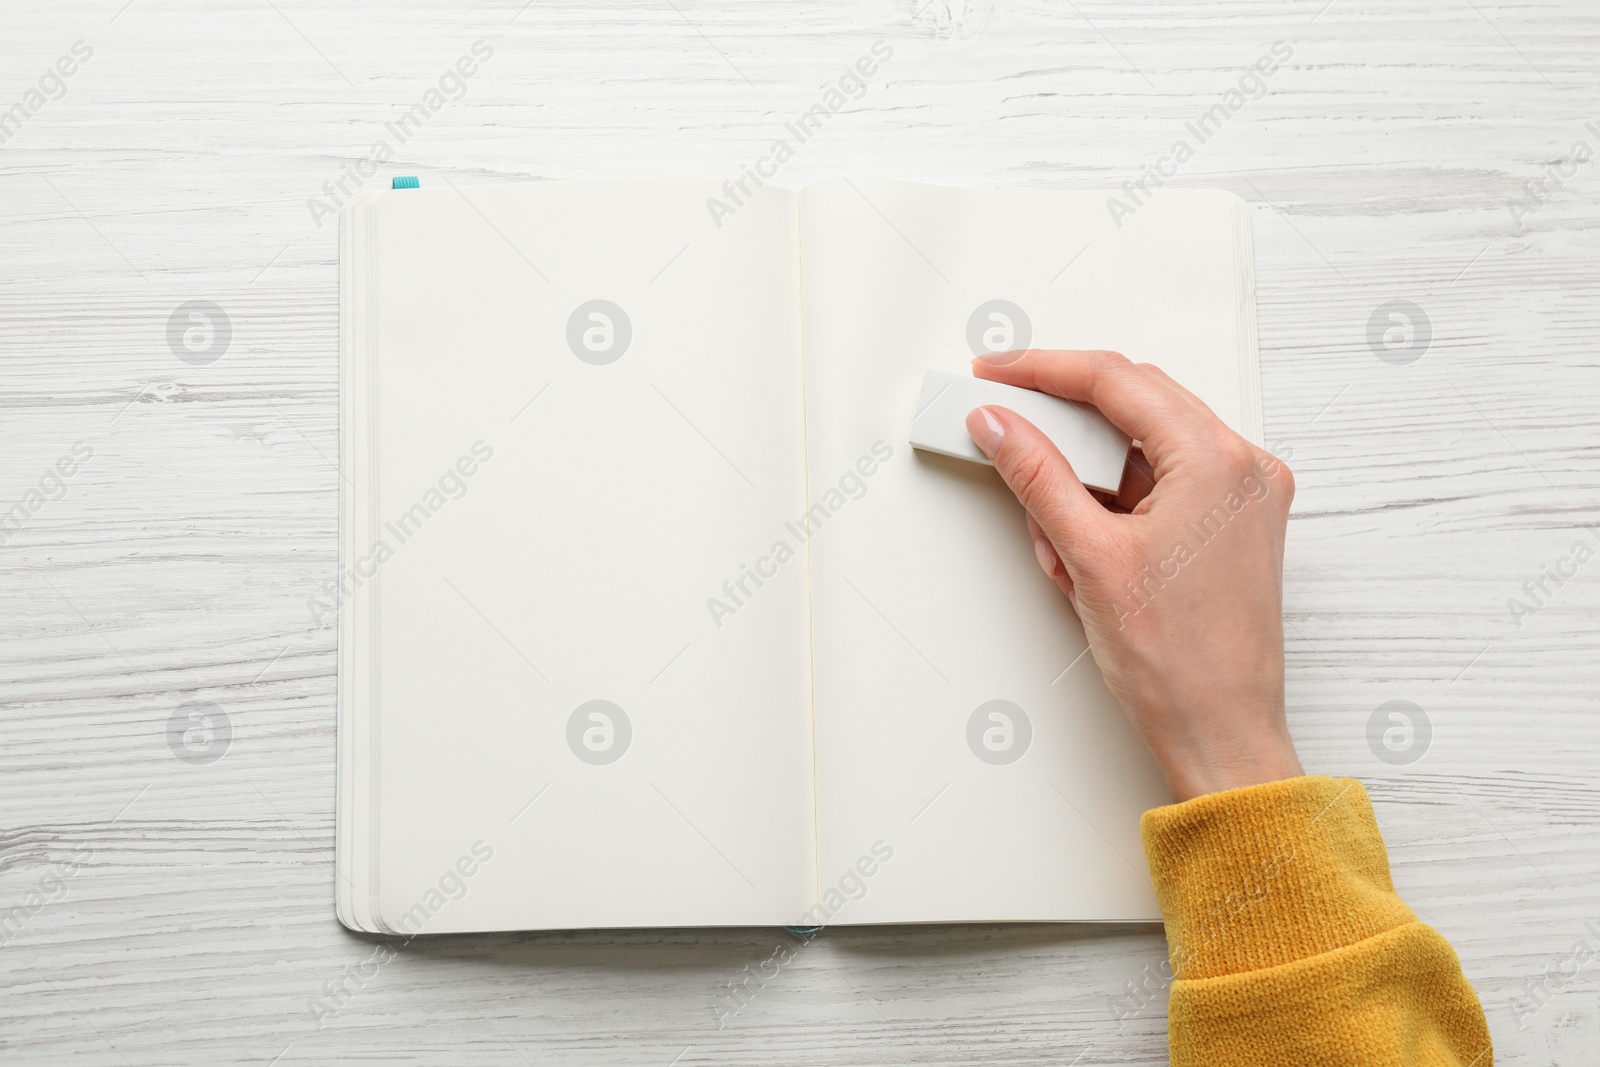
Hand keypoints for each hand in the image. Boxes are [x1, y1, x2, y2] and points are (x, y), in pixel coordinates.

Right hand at [964, 349, 1301, 801]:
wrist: (1222, 735)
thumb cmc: (1177, 665)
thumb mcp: (1087, 557)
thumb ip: (1037, 475)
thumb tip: (1000, 423)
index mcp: (1218, 461)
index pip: (1116, 382)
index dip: (1044, 370)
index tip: (995, 373)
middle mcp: (1244, 467)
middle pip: (1134, 403)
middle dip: (1063, 422)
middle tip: (1004, 424)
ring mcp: (1246, 496)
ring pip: (1144, 448)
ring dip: (1086, 477)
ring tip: (1054, 539)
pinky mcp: (1235, 525)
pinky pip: (1163, 485)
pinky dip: (1114, 504)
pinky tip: (1083, 548)